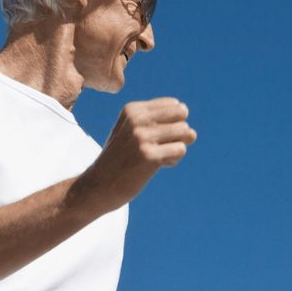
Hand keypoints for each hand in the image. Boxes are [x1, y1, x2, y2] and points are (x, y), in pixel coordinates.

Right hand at [76, 98, 196, 212]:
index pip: (174, 105)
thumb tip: (192, 133)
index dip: (173, 122)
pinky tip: (159, 166)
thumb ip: (156, 124)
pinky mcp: (149, 157)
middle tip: (164, 146)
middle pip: (182, 116)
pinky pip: (180, 150)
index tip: (158, 135)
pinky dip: (174, 160)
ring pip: (185, 132)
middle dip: (180, 132)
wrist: (98, 185)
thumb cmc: (120, 160)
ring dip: (178, 147)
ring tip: (161, 157)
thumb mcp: (130, 131)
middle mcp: (137, 119)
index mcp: (133, 109)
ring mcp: (142, 137)